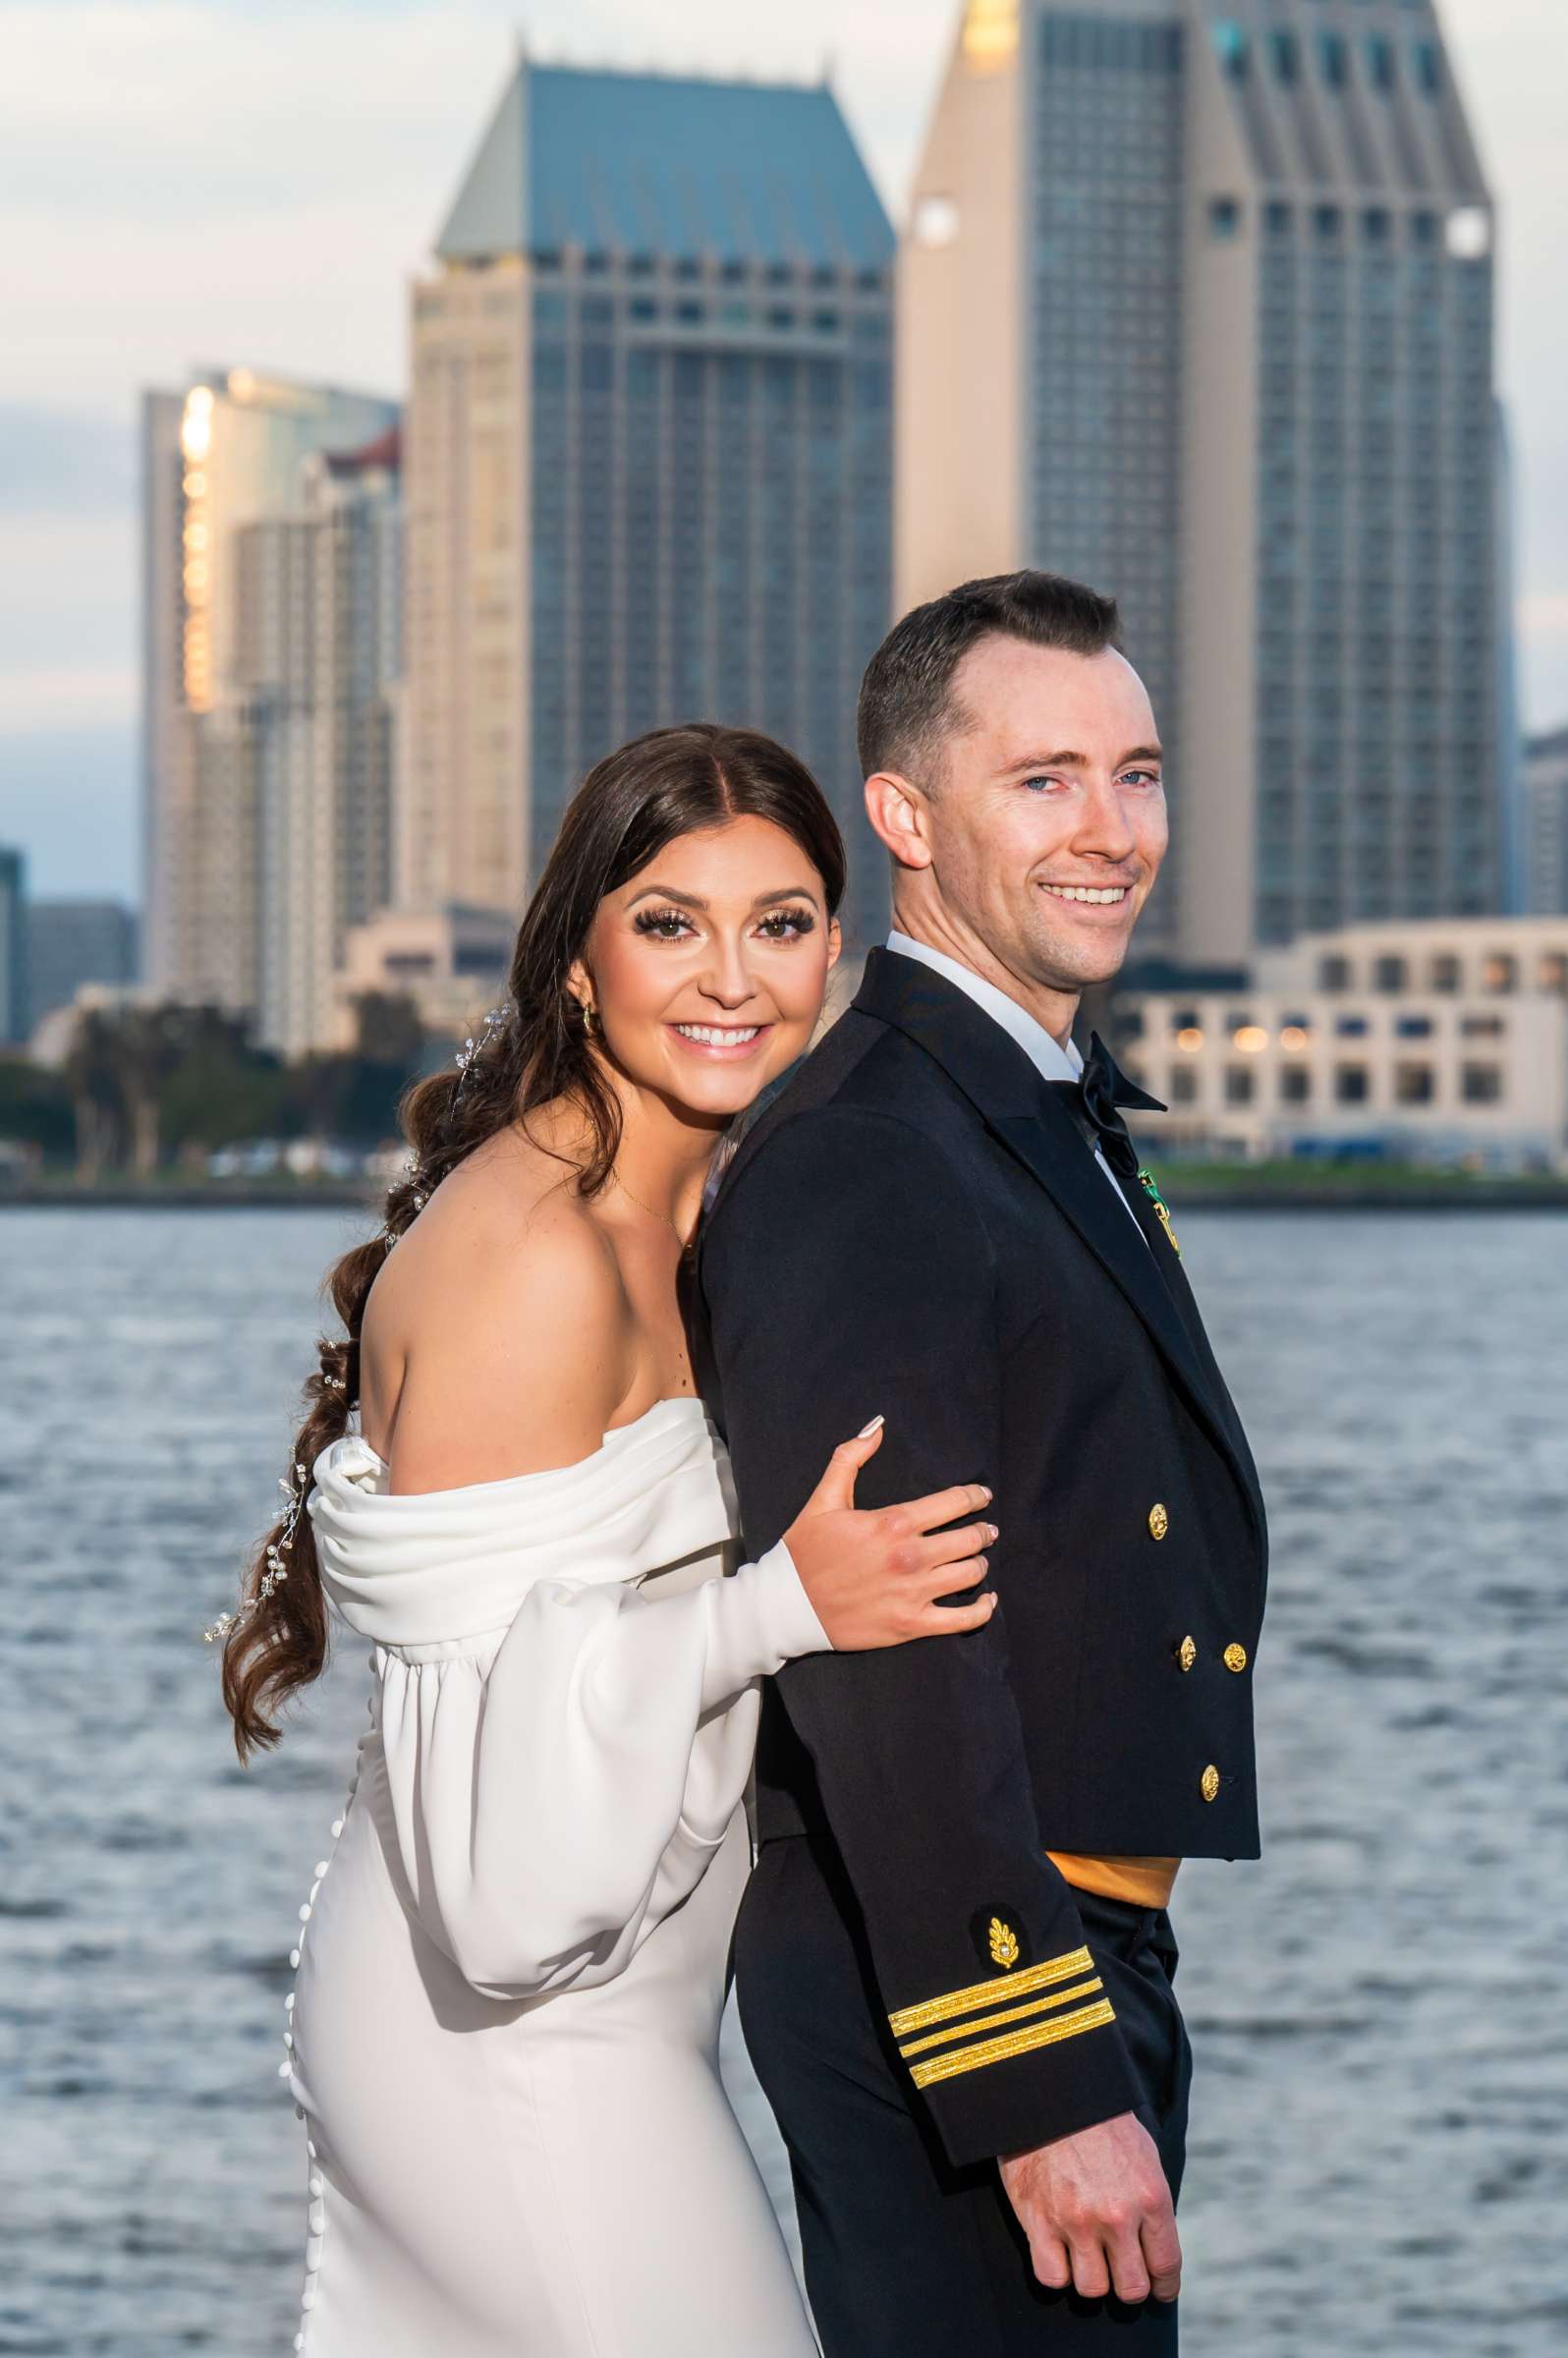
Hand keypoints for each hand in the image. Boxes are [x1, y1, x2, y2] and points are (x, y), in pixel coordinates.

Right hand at [784, 1419, 996, 1650]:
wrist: (787, 1605)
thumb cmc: (805, 1551)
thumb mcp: (824, 1499)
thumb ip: (850, 1458)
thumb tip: (877, 1427)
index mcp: (893, 1523)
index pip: (953, 1502)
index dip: (974, 1497)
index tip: (983, 1496)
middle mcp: (910, 1557)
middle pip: (969, 1539)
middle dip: (983, 1531)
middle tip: (987, 1529)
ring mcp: (913, 1593)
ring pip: (970, 1573)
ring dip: (980, 1563)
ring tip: (978, 1558)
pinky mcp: (911, 1624)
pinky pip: (962, 1619)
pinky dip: (982, 1609)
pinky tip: (987, 1599)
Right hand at [999, 2112, 1180, 2306]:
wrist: (1052, 2089)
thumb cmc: (1100, 2121)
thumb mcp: (1143, 2156)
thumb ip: (1151, 2204)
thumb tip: (1154, 2246)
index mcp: (1150, 2197)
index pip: (1167, 2266)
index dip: (1164, 2285)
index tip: (1158, 2288)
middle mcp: (1117, 2216)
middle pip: (1131, 2288)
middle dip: (1128, 2285)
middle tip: (1119, 2272)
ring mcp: (1077, 2222)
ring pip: (1092, 2290)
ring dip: (1091, 2277)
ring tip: (1086, 2257)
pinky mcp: (1039, 2221)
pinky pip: (1052, 2277)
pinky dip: (1057, 2272)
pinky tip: (1058, 2253)